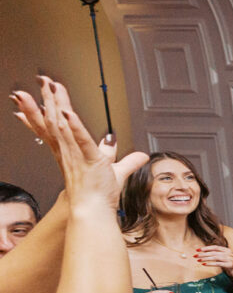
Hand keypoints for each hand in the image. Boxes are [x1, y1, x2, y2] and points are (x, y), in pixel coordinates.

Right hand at [12, 78, 146, 209]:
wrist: (93, 212)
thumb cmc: (99, 195)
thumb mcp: (116, 172)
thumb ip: (127, 161)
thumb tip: (140, 155)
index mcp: (69, 152)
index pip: (52, 126)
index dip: (41, 110)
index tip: (33, 95)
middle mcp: (68, 151)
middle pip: (54, 120)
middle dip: (46, 98)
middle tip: (40, 80)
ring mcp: (77, 155)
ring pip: (62, 125)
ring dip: (55, 105)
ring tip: (49, 87)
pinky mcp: (90, 161)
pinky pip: (82, 141)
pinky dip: (75, 127)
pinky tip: (68, 112)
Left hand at [194, 245, 232, 275]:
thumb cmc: (229, 264)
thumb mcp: (223, 258)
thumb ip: (216, 254)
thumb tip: (204, 253)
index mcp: (226, 250)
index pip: (215, 247)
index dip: (206, 248)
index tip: (198, 250)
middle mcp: (228, 253)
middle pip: (213, 252)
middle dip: (203, 254)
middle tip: (195, 255)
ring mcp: (229, 259)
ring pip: (215, 257)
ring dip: (205, 259)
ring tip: (198, 260)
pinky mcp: (229, 265)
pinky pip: (218, 264)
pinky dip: (210, 264)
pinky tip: (204, 264)